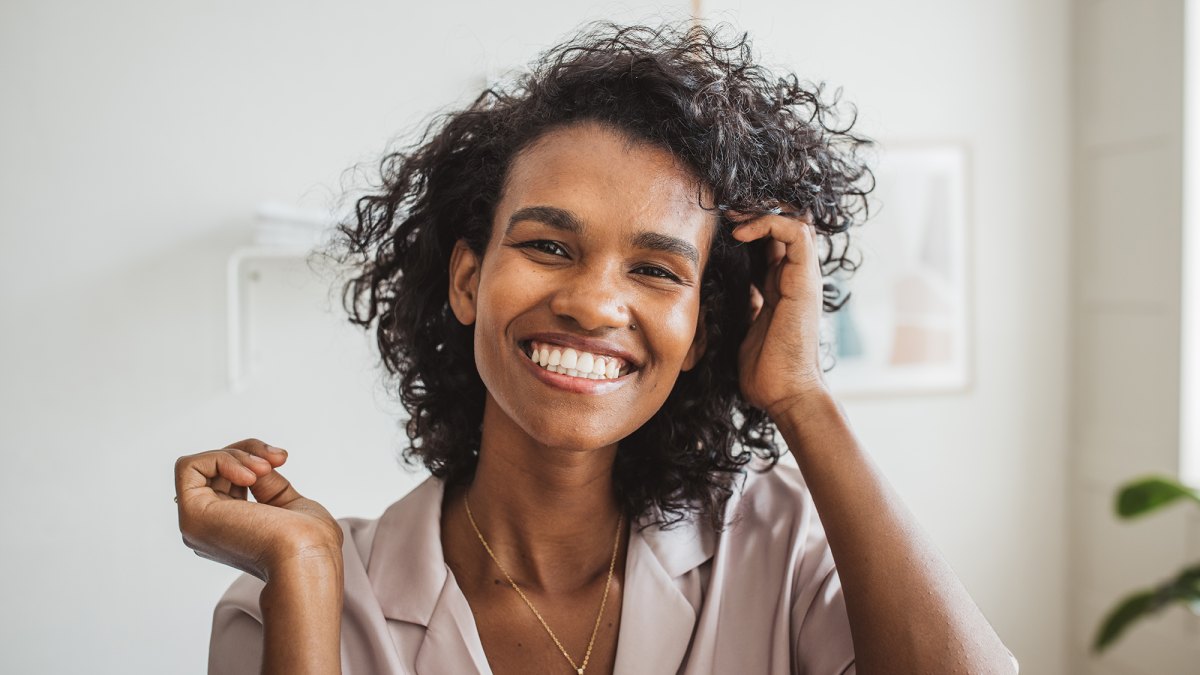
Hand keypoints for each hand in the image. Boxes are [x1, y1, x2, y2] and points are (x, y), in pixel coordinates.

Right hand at [174, 439, 342, 580]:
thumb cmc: (310, 542)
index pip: (226, 477)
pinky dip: (221, 458)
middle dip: (248, 450)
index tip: (280, 460)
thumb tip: (254, 465)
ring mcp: (198, 523)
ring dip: (239, 454)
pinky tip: (250, 475)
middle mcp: (209, 528)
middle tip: (277, 459)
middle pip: (213, 467)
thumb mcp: (287, 502)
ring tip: (265, 468)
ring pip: (201, 464)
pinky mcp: (193, 516)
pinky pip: (189, 467)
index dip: (252, 457)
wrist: (308, 559)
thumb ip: (266, 484)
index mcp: (230, 528)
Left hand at [731, 208, 829, 419]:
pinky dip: (769, 223)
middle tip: (725, 211)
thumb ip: (736, 304)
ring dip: (762, 211)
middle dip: (756, 210)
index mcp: (779, 286)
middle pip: (785, 224)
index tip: (718, 225)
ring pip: (795, 220)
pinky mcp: (804, 281)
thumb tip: (712, 288)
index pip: (770, 240)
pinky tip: (741, 234)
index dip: (748, 225)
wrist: (785, 394)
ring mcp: (802, 278)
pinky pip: (796, 234)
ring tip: (732, 216)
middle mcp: (794, 277)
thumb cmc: (763, 370)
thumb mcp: (741, 326)